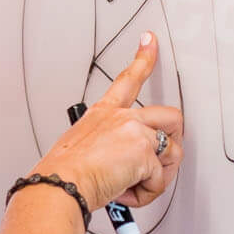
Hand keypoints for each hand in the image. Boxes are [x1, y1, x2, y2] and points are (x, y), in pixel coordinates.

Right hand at [36, 33, 181, 211]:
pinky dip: (145, 193)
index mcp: (103, 114)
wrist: (60, 185)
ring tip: (133, 185)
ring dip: (157, 176)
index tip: (150, 41)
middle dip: (174, 140)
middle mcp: (122, 118)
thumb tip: (120, 165)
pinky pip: (159, 179)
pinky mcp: (145, 153)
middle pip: (170, 117)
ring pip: (172, 153)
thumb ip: (106, 147)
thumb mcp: (80, 147)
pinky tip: (125, 192)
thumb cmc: (63, 173)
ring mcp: (136, 133)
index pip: (127, 79)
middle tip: (162, 160)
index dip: (143, 58)